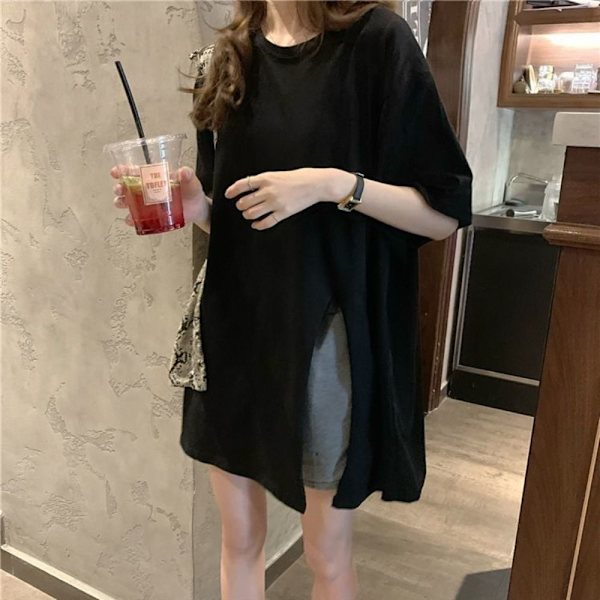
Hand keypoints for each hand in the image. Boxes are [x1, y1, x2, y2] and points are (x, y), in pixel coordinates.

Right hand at [111, 165, 209, 226]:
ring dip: (121, 202)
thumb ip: (187, 175)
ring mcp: (148, 203)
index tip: (116, 172)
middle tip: (119, 189)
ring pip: (128, 202)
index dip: (123, 171)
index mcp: (154, 177)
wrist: (198, 208)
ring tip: (121, 203)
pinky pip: (138, 218)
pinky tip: (130, 220)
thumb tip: (183, 172)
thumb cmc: (191, 190)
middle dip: (120, 188)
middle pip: (127, 187)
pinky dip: (131, 219)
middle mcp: (147, 189)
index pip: (135, 171)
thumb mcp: (190, 180)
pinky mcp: (152, 216)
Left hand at [224, 167, 344, 230]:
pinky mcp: (283, 213)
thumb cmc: (300, 177)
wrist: (316, 184)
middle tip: (241, 206)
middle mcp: (268, 191)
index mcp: (266, 178)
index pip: (243, 184)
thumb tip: (251, 187)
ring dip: (247, 215)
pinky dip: (258, 225)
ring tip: (248, 214)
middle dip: (240, 206)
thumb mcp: (279, 174)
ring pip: (252, 213)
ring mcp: (275, 203)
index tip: (228, 195)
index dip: (233, 190)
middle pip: (245, 202)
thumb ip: (265, 181)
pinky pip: (266, 222)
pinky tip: (256, 225)